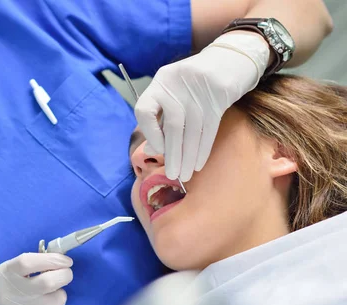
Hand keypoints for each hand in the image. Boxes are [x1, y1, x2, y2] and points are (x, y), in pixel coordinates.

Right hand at [0, 253, 72, 304]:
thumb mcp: (2, 276)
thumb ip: (24, 267)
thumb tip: (55, 260)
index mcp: (6, 274)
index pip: (30, 262)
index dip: (52, 259)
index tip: (66, 260)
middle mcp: (15, 292)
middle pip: (49, 281)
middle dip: (65, 275)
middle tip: (66, 274)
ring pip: (58, 298)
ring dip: (60, 294)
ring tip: (50, 294)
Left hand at [135, 33, 269, 181]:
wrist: (233, 57)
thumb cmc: (197, 81)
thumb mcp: (176, 92)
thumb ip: (162, 117)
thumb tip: (151, 149)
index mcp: (161, 81)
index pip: (144, 110)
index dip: (149, 133)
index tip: (157, 150)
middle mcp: (176, 82)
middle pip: (172, 125)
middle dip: (172, 154)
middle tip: (173, 175)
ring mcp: (199, 87)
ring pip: (192, 130)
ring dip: (188, 156)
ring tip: (186, 175)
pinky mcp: (220, 93)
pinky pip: (209, 128)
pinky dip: (203, 149)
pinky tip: (199, 164)